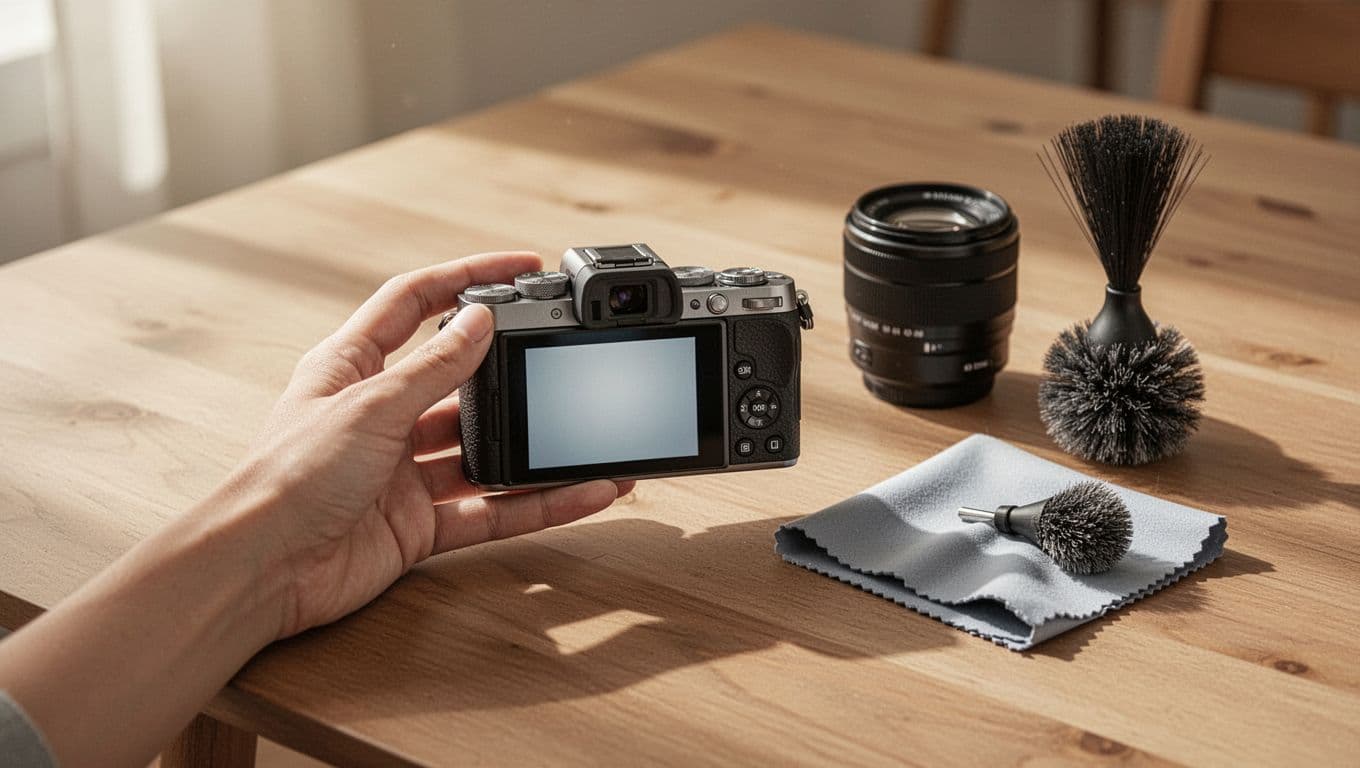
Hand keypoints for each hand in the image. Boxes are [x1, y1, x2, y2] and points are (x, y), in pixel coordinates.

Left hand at [214, 252, 633, 638]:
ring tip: (582, 438)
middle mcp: (379, 415)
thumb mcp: (369, 406)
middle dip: (509, 370)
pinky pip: (492, 509)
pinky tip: (579, 493)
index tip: (519, 267)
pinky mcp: (420, 524)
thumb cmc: (286, 479)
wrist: (261, 570)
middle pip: (458, 379)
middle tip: (559, 356)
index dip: (466, 277)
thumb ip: (433, 368)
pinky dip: (537, 503)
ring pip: (483, 451)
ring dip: (531, 446)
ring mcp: (402, 472)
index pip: (415, 302)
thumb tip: (480, 322)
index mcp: (351, 367)